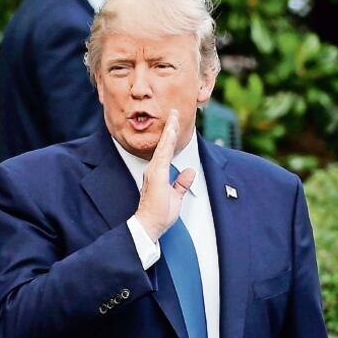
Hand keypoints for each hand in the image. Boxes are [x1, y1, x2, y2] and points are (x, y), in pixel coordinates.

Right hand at [134, 109, 195, 241]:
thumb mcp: (175, 197)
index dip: (171, 137)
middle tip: (174, 112)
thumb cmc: (158, 215)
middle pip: (164, 144)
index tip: (175, 124)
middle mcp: (154, 170)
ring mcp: (154, 171)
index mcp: (158, 174)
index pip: (166, 151)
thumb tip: (189, 171)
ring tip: (174, 116)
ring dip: (170, 130)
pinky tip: (171, 131)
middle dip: (170, 128)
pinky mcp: (156, 175)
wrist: (148, 225)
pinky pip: (163, 153)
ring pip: (164, 146)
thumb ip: (181, 183)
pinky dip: (167, 141)